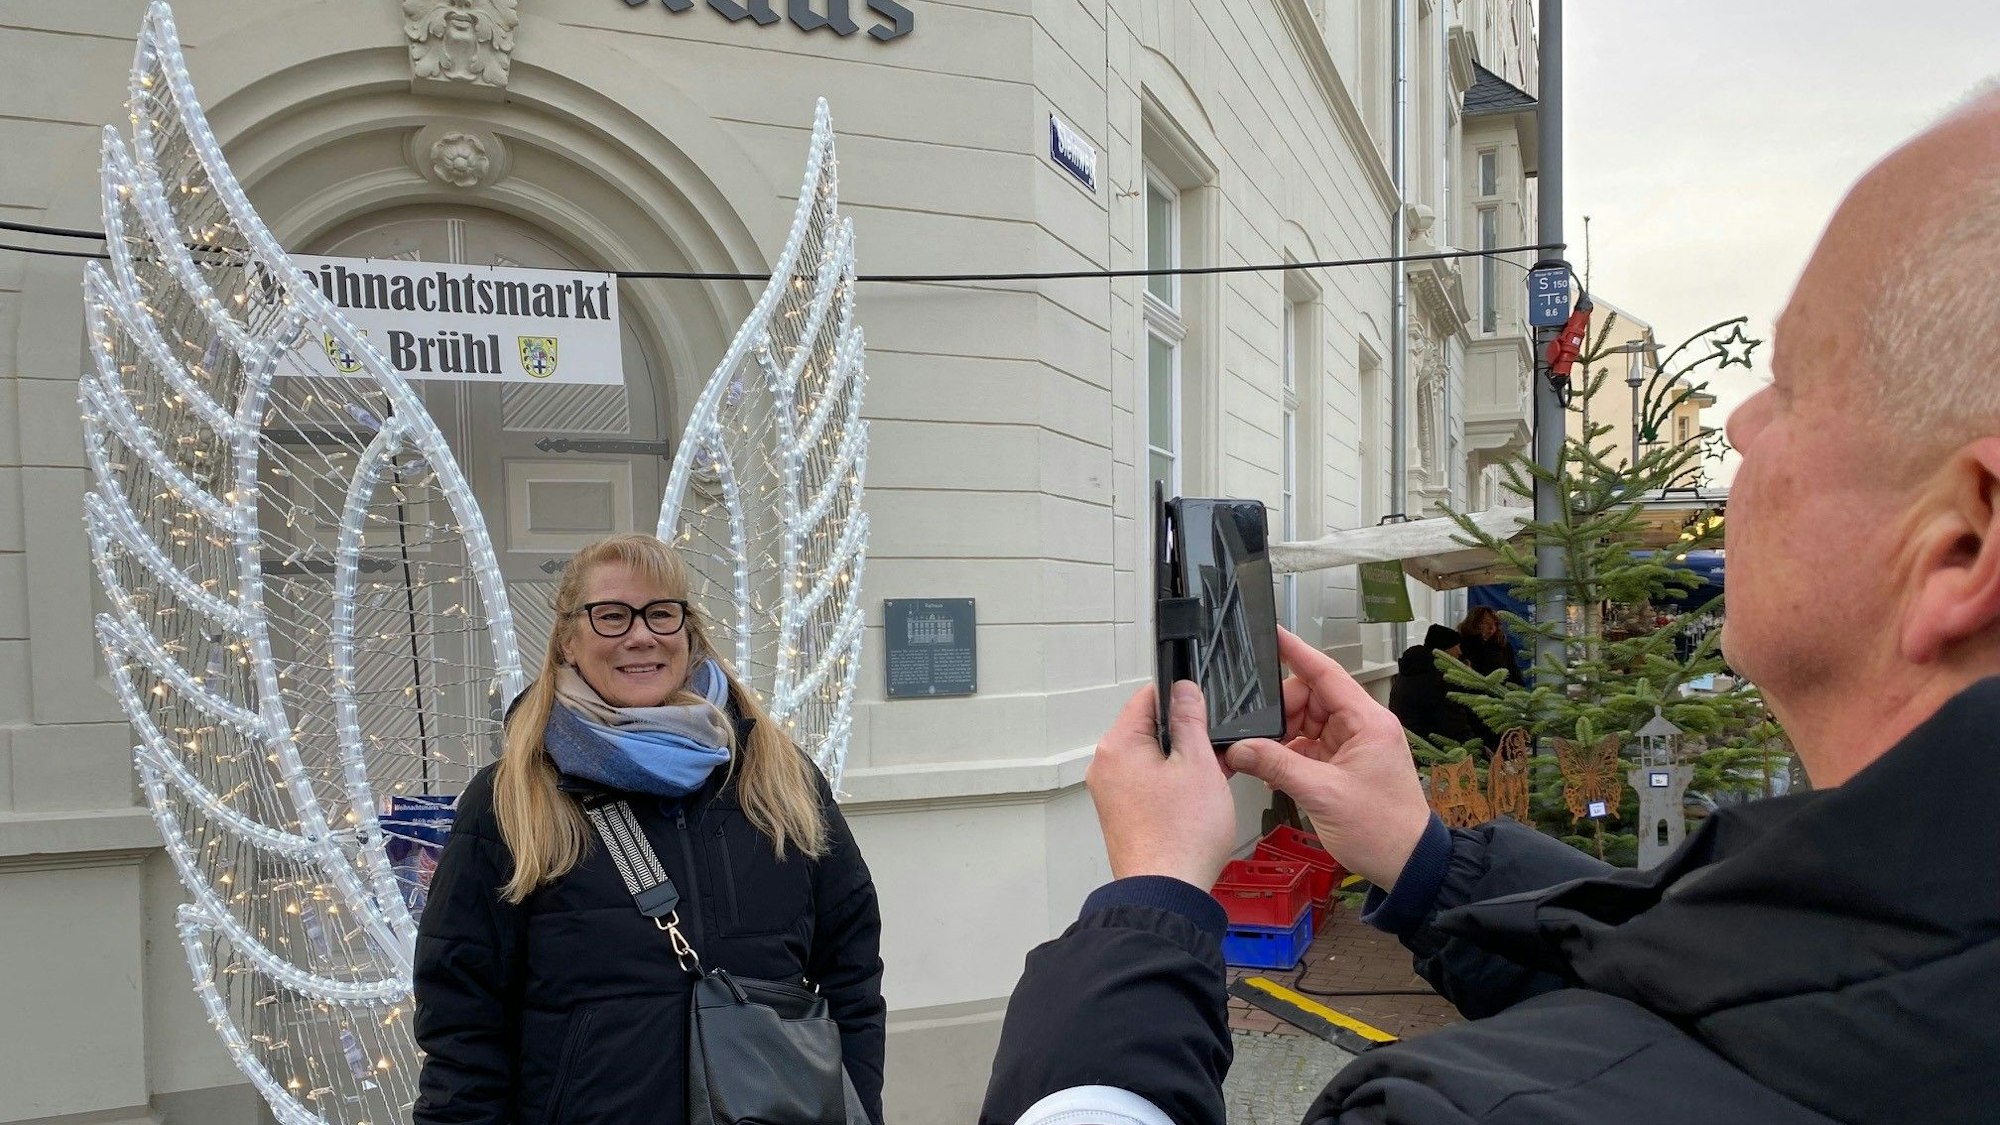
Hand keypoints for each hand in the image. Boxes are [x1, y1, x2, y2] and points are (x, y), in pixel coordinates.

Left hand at [1086, 680, 1238, 888]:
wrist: (1167, 892)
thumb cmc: (1181, 835)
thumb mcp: (1198, 764)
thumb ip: (1191, 720)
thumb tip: (1184, 690)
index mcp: (1118, 746)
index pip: (1146, 698)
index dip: (1179, 698)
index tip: (1202, 708)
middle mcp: (1106, 767)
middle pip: (1148, 730)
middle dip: (1183, 737)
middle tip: (1211, 754)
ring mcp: (1111, 793)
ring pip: (1150, 759)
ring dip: (1180, 764)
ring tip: (1207, 783)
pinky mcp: (1122, 815)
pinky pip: (1147, 786)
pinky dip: (1171, 787)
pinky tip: (1195, 802)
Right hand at [1222, 628, 1431, 889]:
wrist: (1407, 864)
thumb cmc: (1381, 829)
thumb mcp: (1322, 794)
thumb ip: (1277, 765)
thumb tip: (1239, 748)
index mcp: (1367, 722)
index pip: (1326, 673)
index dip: (1296, 652)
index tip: (1272, 634)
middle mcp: (1363, 727)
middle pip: (1312, 698)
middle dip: (1282, 712)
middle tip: (1258, 735)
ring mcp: (1355, 745)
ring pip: (1308, 723)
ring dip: (1284, 736)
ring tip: (1265, 757)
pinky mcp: (1347, 765)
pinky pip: (1311, 746)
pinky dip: (1291, 754)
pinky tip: (1274, 770)